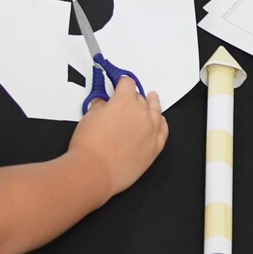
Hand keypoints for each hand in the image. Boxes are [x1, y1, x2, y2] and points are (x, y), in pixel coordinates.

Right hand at [70, 78, 167, 197]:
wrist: (95, 171)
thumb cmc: (89, 146)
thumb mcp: (89, 117)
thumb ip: (100, 106)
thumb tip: (103, 104)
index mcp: (125, 101)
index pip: (128, 84)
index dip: (123, 82)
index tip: (121, 83)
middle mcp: (141, 113)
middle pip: (141, 98)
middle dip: (133, 97)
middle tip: (127, 100)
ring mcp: (150, 130)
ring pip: (156, 111)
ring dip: (153, 104)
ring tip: (152, 99)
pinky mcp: (154, 147)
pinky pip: (163, 131)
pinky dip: (162, 124)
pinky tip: (161, 122)